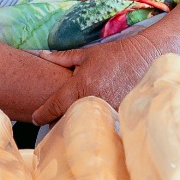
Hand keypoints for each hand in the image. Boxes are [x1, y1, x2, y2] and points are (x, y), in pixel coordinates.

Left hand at [33, 33, 160, 124]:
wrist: (144, 58)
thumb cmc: (113, 55)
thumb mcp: (86, 54)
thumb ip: (61, 57)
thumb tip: (40, 54)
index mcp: (78, 86)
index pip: (53, 107)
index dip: (41, 115)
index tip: (35, 119)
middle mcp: (90, 100)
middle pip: (65, 121)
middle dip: (57, 122)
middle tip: (53, 122)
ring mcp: (105, 111)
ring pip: (83, 125)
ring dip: (77, 125)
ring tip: (74, 125)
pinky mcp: (118, 116)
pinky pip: (101, 126)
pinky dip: (95, 125)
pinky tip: (93, 124)